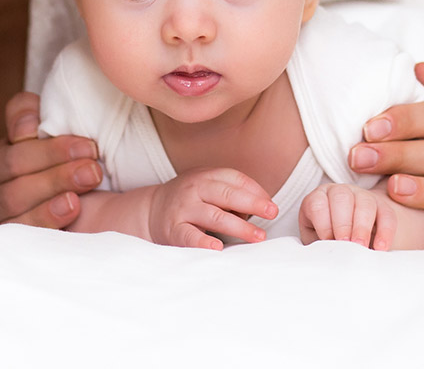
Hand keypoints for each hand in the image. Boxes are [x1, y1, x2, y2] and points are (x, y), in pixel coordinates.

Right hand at [0, 92, 102, 228]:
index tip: (87, 146)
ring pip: (16, 210)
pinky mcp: (10, 246)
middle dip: (56, 175)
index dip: (50, 150)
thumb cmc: (48, 163)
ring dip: (52, 200)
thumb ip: (25, 112)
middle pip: (15, 185)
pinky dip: (48, 223)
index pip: (14, 155)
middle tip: (92, 169)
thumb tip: (26, 125)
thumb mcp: (35, 130)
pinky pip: (24, 237)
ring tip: (81, 193)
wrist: (59, 202)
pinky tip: (70, 212)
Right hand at [147, 168, 276, 249]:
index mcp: (206, 176)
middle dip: (252, 203)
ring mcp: (183, 208)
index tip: (271, 205)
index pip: (234, 179)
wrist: (151, 210)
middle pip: (226, 194)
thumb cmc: (191, 200)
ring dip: (238, 227)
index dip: (255, 191)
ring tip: (258, 237)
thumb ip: (233, 193)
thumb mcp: (208, 187)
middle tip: (272, 213)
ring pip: (214, 216)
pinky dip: (203, 241)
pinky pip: (189, 235)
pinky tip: (217, 247)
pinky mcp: (173, 229)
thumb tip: (264, 206)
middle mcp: (194, 189)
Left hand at [299, 183, 395, 248]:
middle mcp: (340, 192)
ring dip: (362, 227)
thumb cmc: (327, 239)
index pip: (318, 204)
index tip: (328, 242)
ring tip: (361, 247)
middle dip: (343, 223)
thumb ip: (319, 244)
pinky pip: (387, 215)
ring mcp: (362, 196)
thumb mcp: (317, 239)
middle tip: (345, 244)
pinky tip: (380, 248)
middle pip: (342, 198)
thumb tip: (323, 256)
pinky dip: (385, 232)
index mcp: (318, 198)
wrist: (350, 236)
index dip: (323, 224)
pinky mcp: (383, 206)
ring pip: (365, 203)